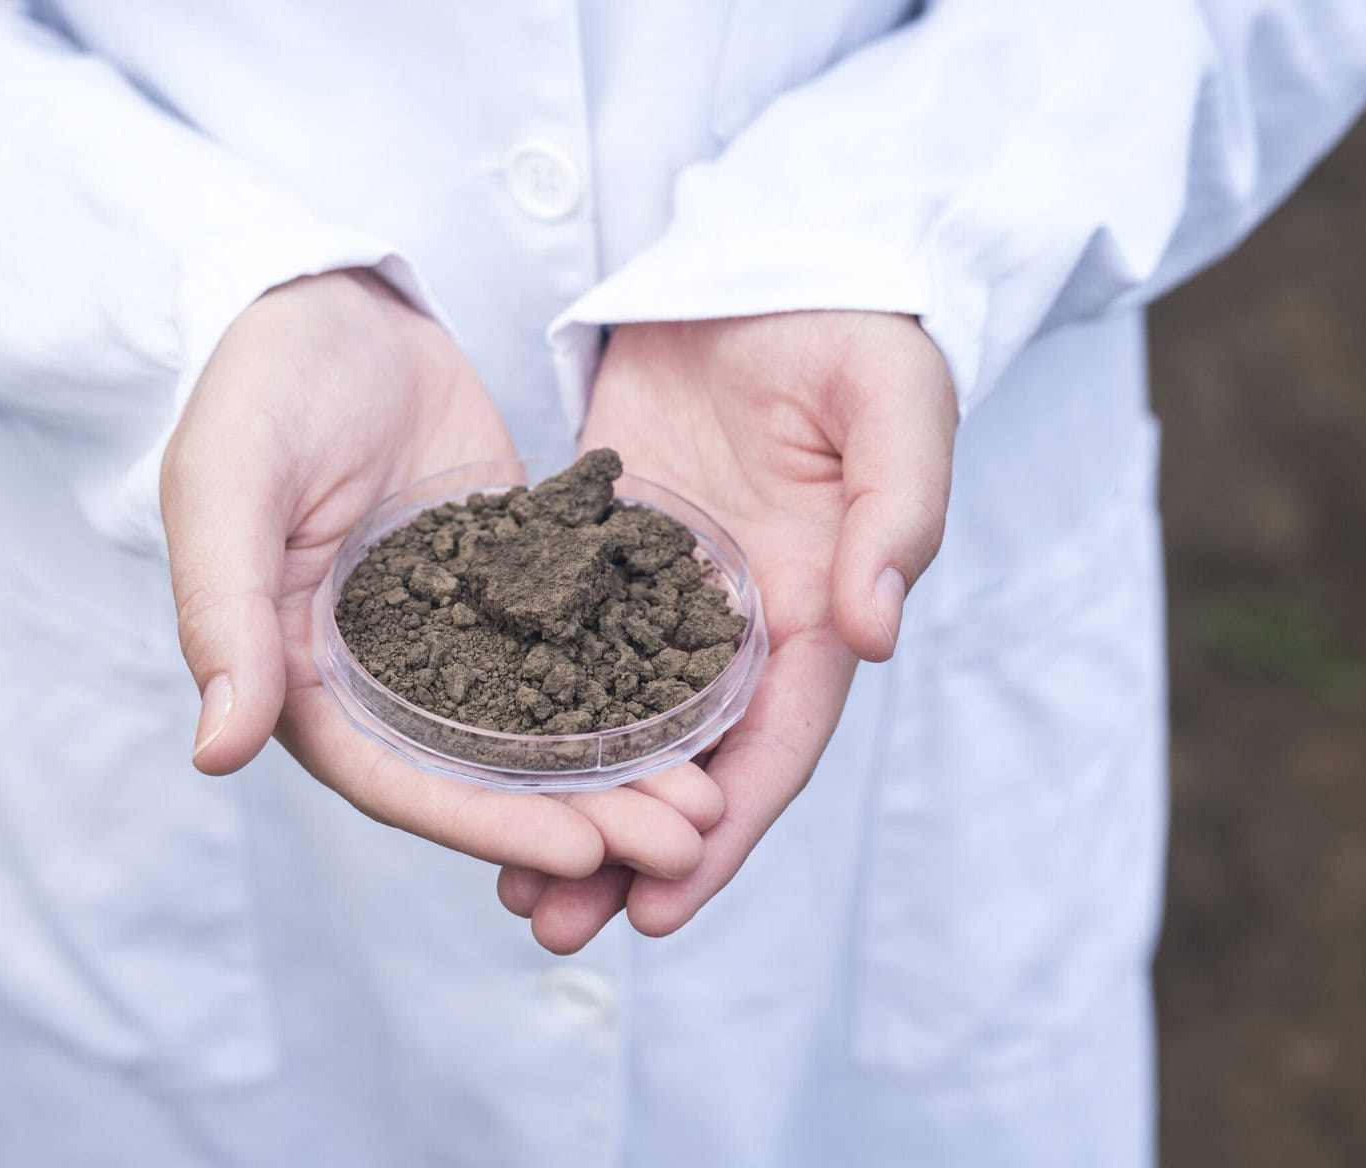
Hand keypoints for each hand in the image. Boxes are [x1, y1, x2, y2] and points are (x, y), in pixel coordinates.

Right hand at [162, 270, 721, 882]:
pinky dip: (631, 683)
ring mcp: (455, 633)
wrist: (335, 303)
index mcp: (304, 678)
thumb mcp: (228, 487)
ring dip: (619, 770)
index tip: (582, 851)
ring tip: (709, 798)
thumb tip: (219, 752)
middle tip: (684, 843)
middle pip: (484, 774)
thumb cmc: (259, 388)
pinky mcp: (513, 583)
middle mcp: (384, 678)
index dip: (484, 823)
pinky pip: (574, 645)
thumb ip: (223, 613)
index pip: (397, 779)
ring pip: (540, 726)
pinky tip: (704, 706)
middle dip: (582, 816)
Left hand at [497, 311, 955, 948]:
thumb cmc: (855, 330)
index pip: (772, 748)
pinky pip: (560, 643)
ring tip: (505, 881)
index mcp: (817, 610)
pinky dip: (526, 707)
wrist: (774, 262)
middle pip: (684, 764)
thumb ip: (895, 512)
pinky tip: (469, 756)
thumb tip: (878, 629)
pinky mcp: (601, 551)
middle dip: (625, 851)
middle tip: (553, 925)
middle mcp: (737, 625)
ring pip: (615, 723)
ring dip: (566, 802)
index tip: (661, 910)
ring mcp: (664, 595)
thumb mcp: (894, 408)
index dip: (723, 835)